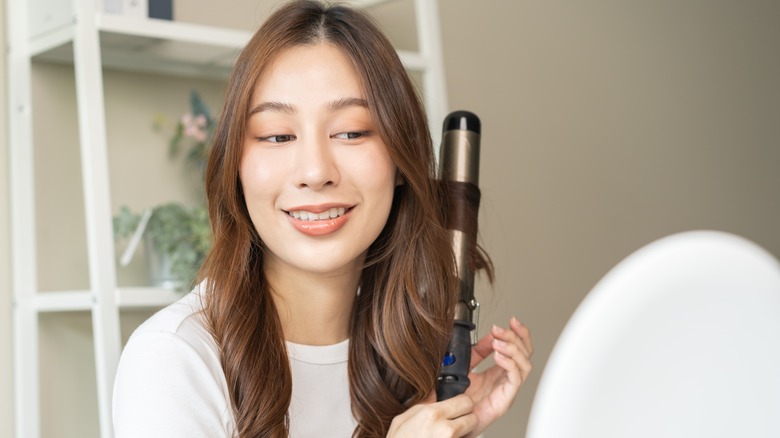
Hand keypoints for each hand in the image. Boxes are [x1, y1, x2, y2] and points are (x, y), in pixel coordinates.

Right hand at [387, 393, 477, 437]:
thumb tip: (434, 394)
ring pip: (471, 433)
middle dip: (467, 417)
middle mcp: (445, 429)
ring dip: (465, 432)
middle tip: (457, 421)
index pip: (465, 401)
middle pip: (473, 417)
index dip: (463, 403)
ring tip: (448, 434)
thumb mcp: (402, 420)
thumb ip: (422, 405)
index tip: (459, 405)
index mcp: (433, 414)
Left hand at [463, 317, 532, 436]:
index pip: (518, 348)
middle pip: (525, 354)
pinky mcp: (505, 400)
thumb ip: (479, 350)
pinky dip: (510, 364)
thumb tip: (491, 335)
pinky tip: (498, 356)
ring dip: (513, 349)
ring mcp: (507, 389)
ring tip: (498, 342)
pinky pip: (515, 380)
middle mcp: (506, 379)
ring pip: (525, 365)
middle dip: (515, 337)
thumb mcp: (466, 365)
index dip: (519, 333)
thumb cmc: (458, 398)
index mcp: (498, 370)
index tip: (512, 320)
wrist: (450, 419)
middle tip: (499, 329)